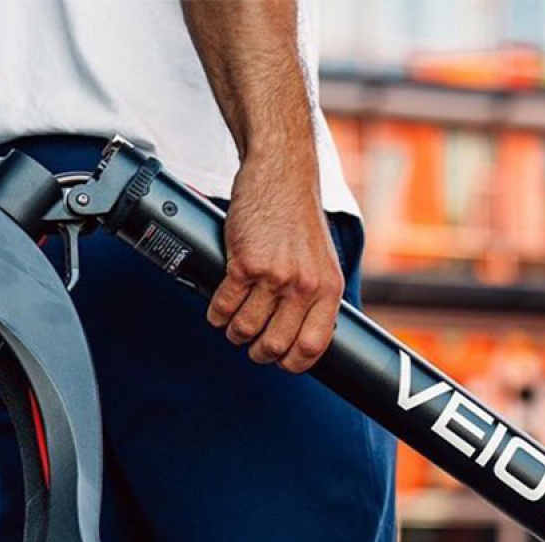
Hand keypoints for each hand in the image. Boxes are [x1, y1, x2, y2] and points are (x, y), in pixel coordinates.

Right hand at [207, 156, 343, 373]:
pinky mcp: (245, 263)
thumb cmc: (299, 220)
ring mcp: (274, 275)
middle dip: (258, 352)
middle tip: (252, 346)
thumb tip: (306, 338)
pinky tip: (218, 310)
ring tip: (233, 326)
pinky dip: (217, 314)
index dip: (294, 363)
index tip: (282, 363)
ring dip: (234, 333)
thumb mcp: (324, 263)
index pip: (313, 347)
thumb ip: (318, 298)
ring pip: (245, 329)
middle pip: (275, 345)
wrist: (281, 175)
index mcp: (328, 290)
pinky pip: (224, 306)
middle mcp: (304, 286)